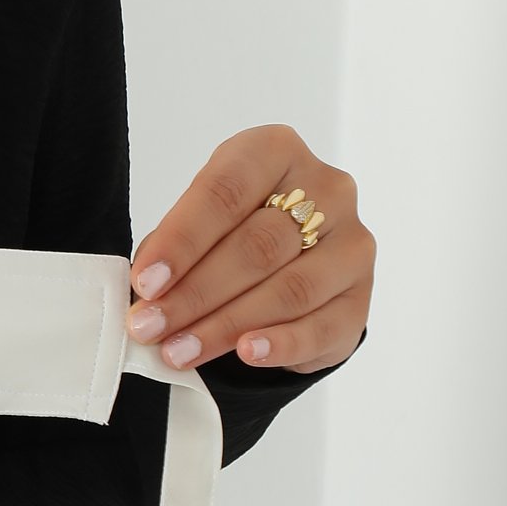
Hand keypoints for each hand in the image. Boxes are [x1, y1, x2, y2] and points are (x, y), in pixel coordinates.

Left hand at [126, 124, 371, 373]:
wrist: (288, 262)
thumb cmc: (229, 231)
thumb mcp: (198, 223)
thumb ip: (174, 247)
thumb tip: (150, 292)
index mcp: (275, 151)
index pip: (226, 193)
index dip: (181, 241)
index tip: (145, 282)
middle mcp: (326, 189)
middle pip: (257, 246)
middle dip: (195, 293)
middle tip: (150, 326)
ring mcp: (352, 243)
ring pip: (289, 290)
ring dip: (226, 326)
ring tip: (180, 350)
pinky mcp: (361, 297)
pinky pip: (322, 326)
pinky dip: (280, 344)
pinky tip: (246, 353)